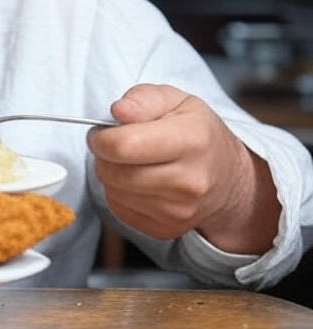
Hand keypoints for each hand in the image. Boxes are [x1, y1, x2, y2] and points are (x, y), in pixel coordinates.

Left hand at [88, 83, 279, 253]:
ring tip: (130, 162)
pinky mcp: (166, 229)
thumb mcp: (176, 100)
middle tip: (116, 145)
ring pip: (112, 191)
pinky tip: (137, 182)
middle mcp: (188, 181)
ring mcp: (179, 211)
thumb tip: (119, 111)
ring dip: (110, 174)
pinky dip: (118, 194)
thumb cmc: (197, 133)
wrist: (227, 178)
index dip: (101, 137)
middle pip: (112, 172)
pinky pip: (118, 209)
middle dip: (103, 155)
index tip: (104, 132)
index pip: (121, 146)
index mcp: (191, 141)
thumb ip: (143, 99)